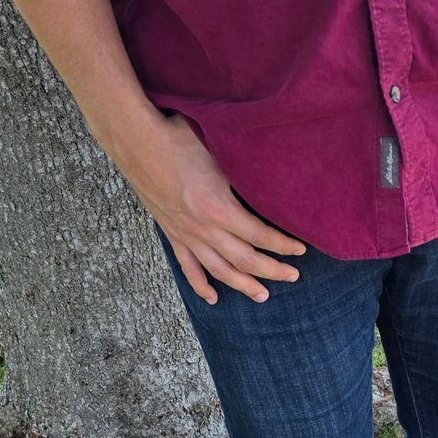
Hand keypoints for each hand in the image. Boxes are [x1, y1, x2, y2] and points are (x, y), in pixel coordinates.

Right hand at [120, 111, 306, 304]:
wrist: (136, 141)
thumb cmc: (179, 139)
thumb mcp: (220, 153)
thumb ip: (245, 173)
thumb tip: (274, 178)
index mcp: (218, 208)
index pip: (260, 236)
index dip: (283, 246)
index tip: (301, 250)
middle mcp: (203, 228)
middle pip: (245, 260)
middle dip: (273, 271)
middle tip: (293, 277)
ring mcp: (186, 234)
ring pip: (219, 270)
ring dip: (244, 285)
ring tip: (263, 295)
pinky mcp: (172, 234)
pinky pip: (189, 267)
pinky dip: (201, 285)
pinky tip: (213, 298)